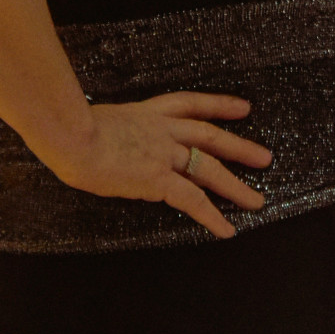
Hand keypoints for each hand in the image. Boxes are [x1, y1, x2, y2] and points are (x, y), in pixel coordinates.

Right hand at [51, 93, 271, 239]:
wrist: (70, 134)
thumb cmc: (69, 128)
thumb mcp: (96, 121)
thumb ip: (111, 130)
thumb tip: (103, 139)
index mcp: (146, 113)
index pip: (191, 104)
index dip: (219, 105)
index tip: (242, 108)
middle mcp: (161, 130)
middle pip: (210, 136)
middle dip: (240, 146)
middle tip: (264, 157)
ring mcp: (162, 153)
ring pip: (209, 168)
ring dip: (236, 186)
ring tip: (256, 200)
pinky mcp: (158, 178)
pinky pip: (192, 199)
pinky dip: (211, 216)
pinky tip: (226, 229)